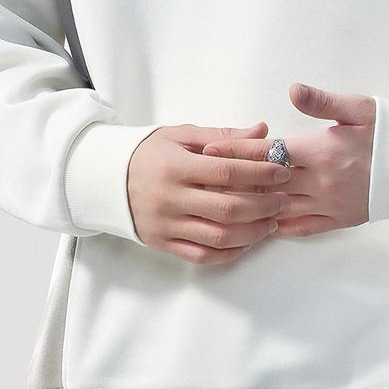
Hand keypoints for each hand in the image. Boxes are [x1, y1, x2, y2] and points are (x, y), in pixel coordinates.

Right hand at [127, 121, 294, 263]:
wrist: (104, 179)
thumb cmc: (148, 153)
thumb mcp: (181, 136)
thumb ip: (223, 135)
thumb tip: (262, 132)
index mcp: (176, 167)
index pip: (226, 172)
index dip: (259, 172)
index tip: (282, 172)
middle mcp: (170, 199)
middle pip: (227, 209)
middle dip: (263, 206)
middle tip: (284, 200)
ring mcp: (166, 225)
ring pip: (218, 237)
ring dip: (252, 232)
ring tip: (271, 222)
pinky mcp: (163, 244)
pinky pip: (202, 256)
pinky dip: (229, 253)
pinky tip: (247, 241)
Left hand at [202, 83, 374, 238]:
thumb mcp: (360, 108)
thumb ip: (323, 101)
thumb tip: (293, 90)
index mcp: (322, 151)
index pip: (268, 152)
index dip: (237, 151)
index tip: (210, 150)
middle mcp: (321, 182)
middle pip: (266, 184)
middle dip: (234, 181)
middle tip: (204, 180)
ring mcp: (330, 204)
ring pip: (279, 208)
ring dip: (251, 206)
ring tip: (221, 203)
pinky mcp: (340, 219)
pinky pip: (302, 228)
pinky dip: (278, 227)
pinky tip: (258, 224)